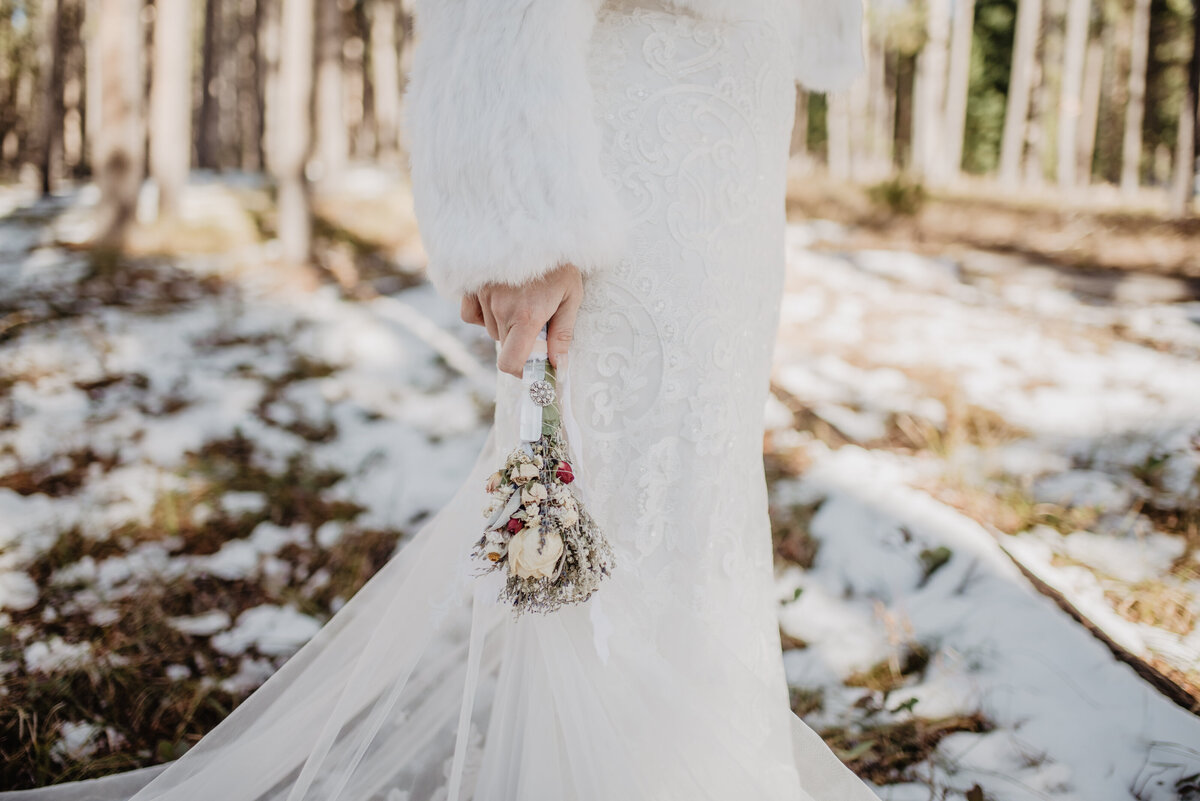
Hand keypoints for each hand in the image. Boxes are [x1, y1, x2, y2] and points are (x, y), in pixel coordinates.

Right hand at [460, 263, 581, 377]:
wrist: (541, 224)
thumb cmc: (561, 263)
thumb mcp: (572, 297)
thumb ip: (563, 334)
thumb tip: (558, 366)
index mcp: (527, 317)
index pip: (510, 363)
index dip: (521, 372)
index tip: (534, 368)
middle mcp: (501, 309)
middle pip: (504, 346)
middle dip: (521, 343)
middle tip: (539, 323)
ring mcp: (484, 296)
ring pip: (490, 330)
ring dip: (505, 326)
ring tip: (523, 302)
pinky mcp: (473, 285)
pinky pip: (471, 315)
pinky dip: (483, 315)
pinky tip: (500, 302)